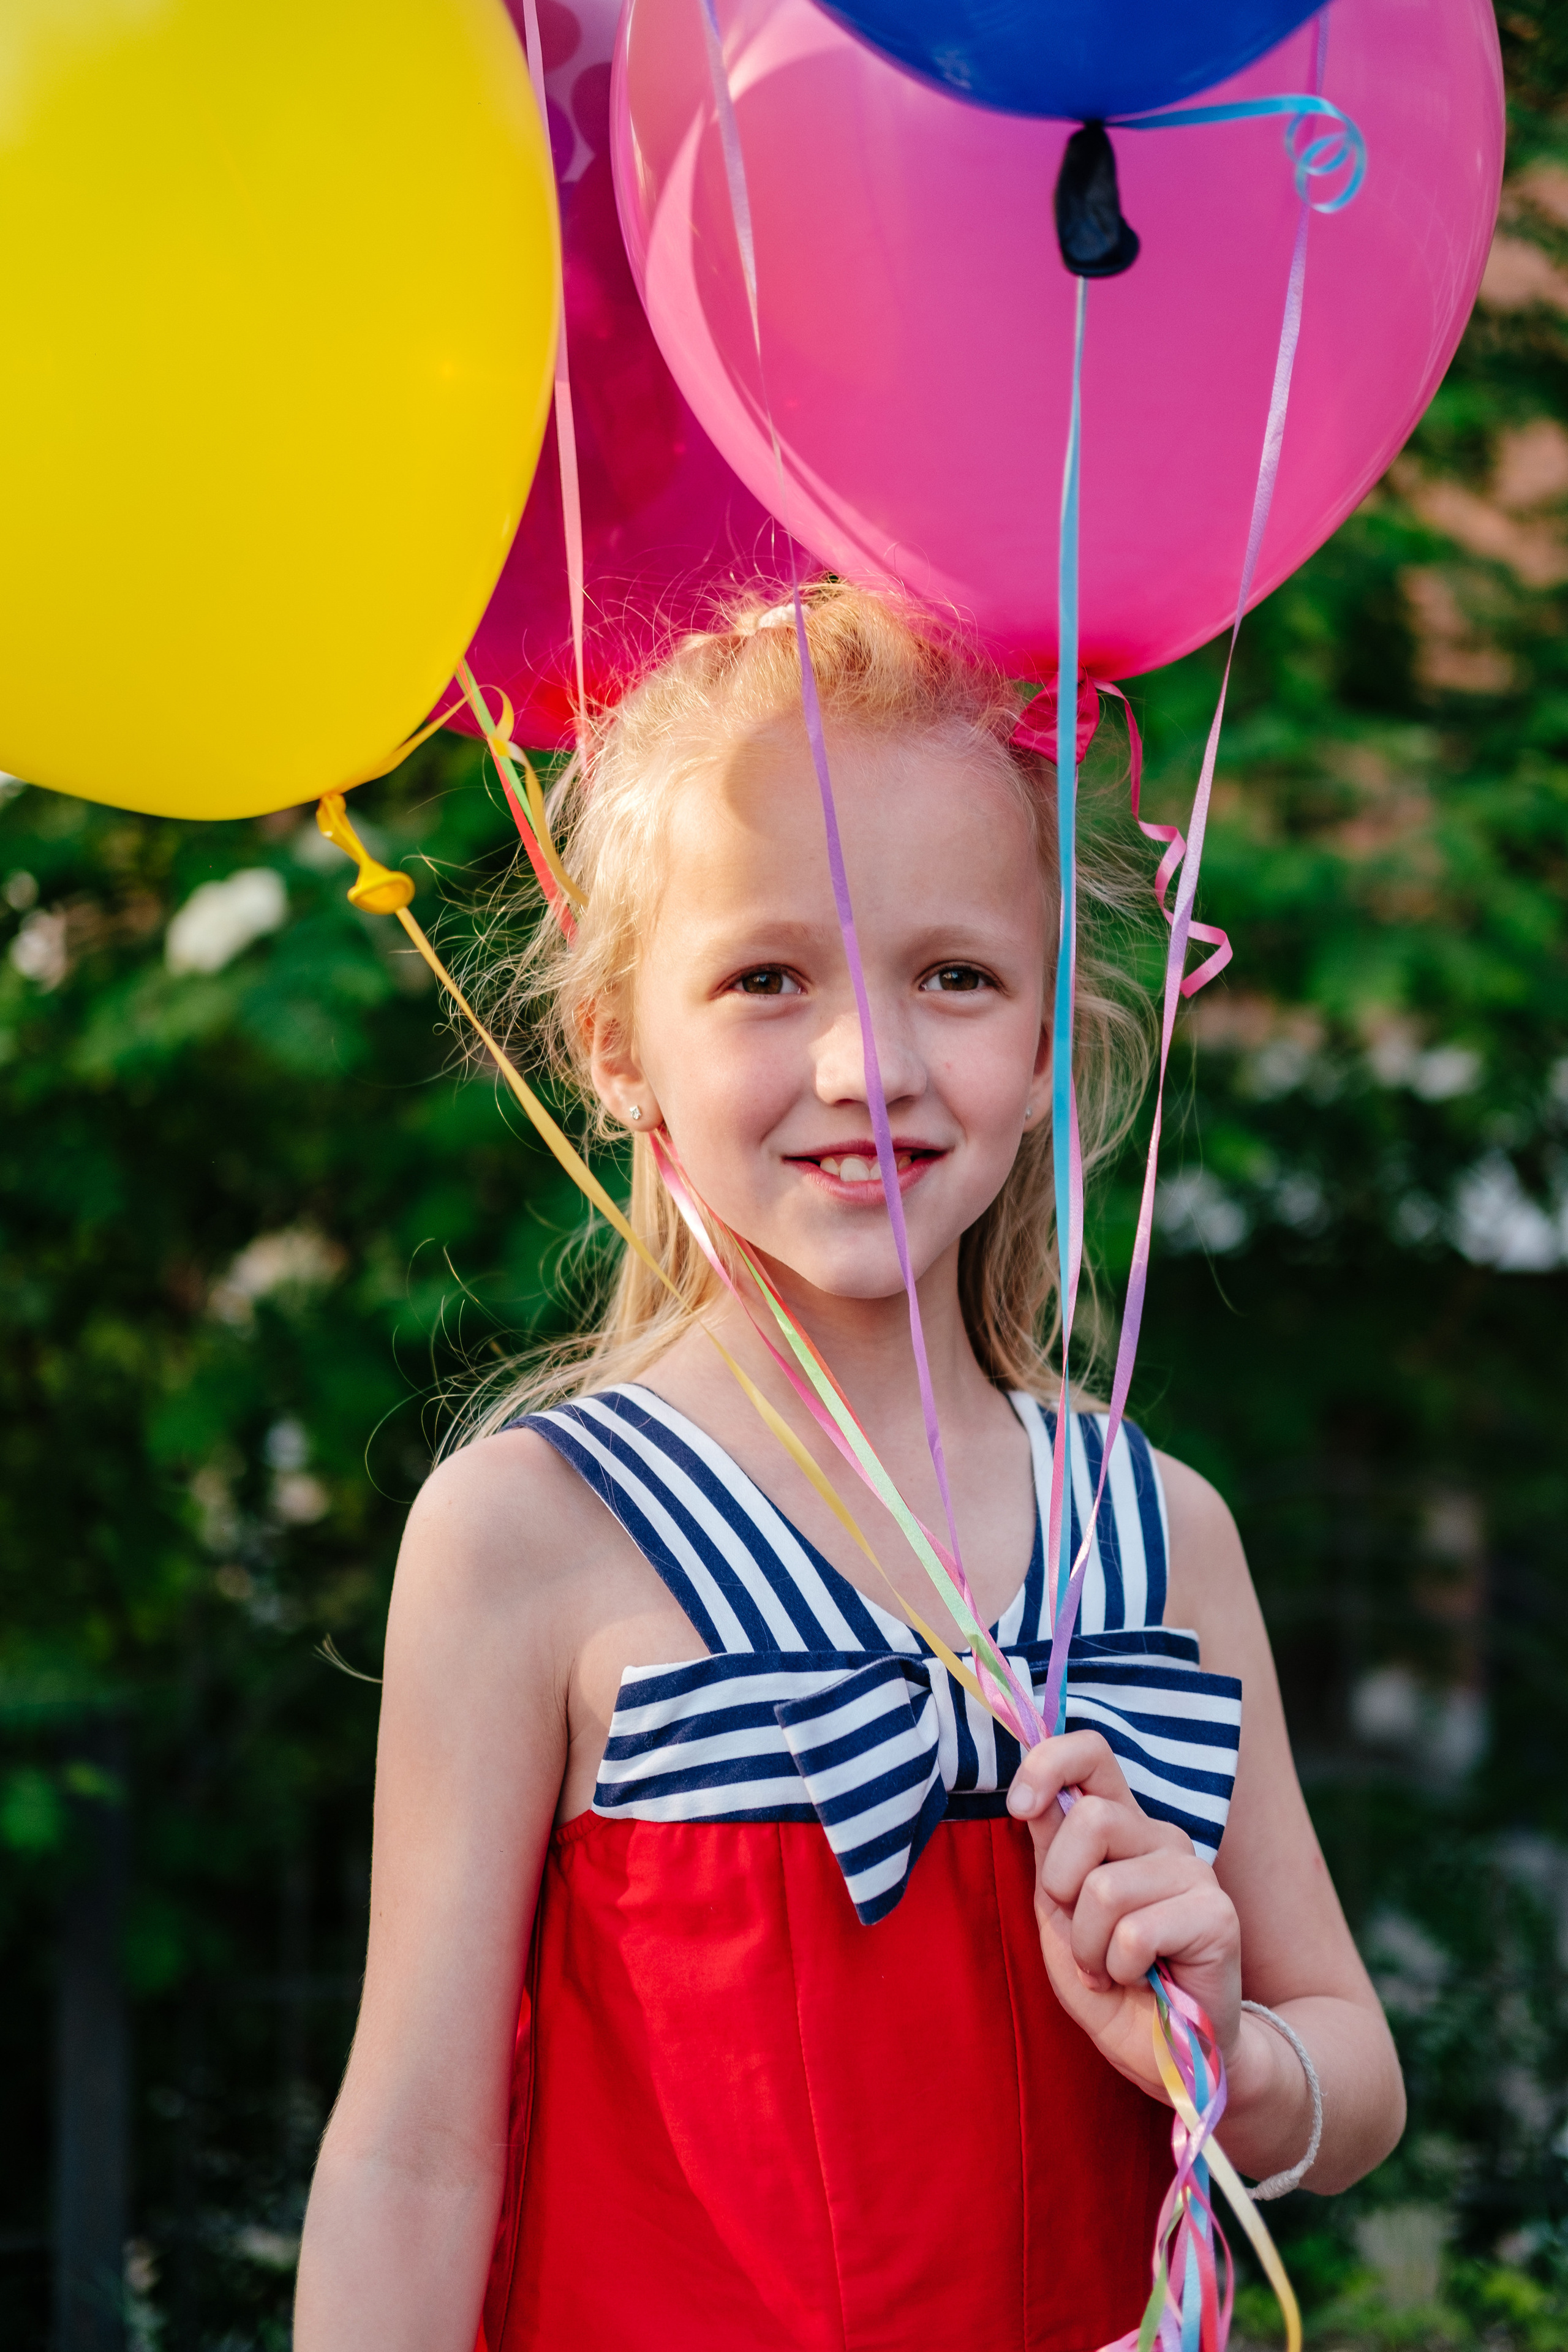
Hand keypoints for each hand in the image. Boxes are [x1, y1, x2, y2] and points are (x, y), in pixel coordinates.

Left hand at [1006, 1731, 1241, 2101]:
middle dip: (1063, 1889)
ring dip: (1089, 1945)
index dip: (1048, 1763)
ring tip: (1109, 1967)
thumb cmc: (1109, 1981)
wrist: (1162, 2051)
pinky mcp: (1216, 1914)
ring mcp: (1194, 1872)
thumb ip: (1049, 1852)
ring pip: (1105, 1887)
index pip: (1092, 1753)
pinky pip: (1135, 1933)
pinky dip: (1119, 1969)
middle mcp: (1160, 1837)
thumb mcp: (1058, 1913)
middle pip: (1091, 1817)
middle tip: (1081, 1936)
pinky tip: (1139, 1980)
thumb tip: (1034, 1796)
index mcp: (1120, 1826)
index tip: (1020, 1806)